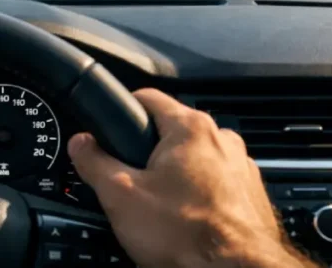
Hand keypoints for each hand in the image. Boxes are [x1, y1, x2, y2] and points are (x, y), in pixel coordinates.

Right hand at [68, 89, 317, 267]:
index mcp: (190, 128)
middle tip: (132, 183)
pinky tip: (186, 221)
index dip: (121, 110)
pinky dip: (200, 196)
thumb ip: (94, 162)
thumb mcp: (120, 196)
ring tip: (161, 208)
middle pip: (171, 132)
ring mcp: (241, 167)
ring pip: (195, 160)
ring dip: (177, 176)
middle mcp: (222, 139)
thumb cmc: (186, 235)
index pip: (147, 96)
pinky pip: (216, 184)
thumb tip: (81, 144)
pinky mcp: (250, 195)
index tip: (109, 130)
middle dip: (148, 154)